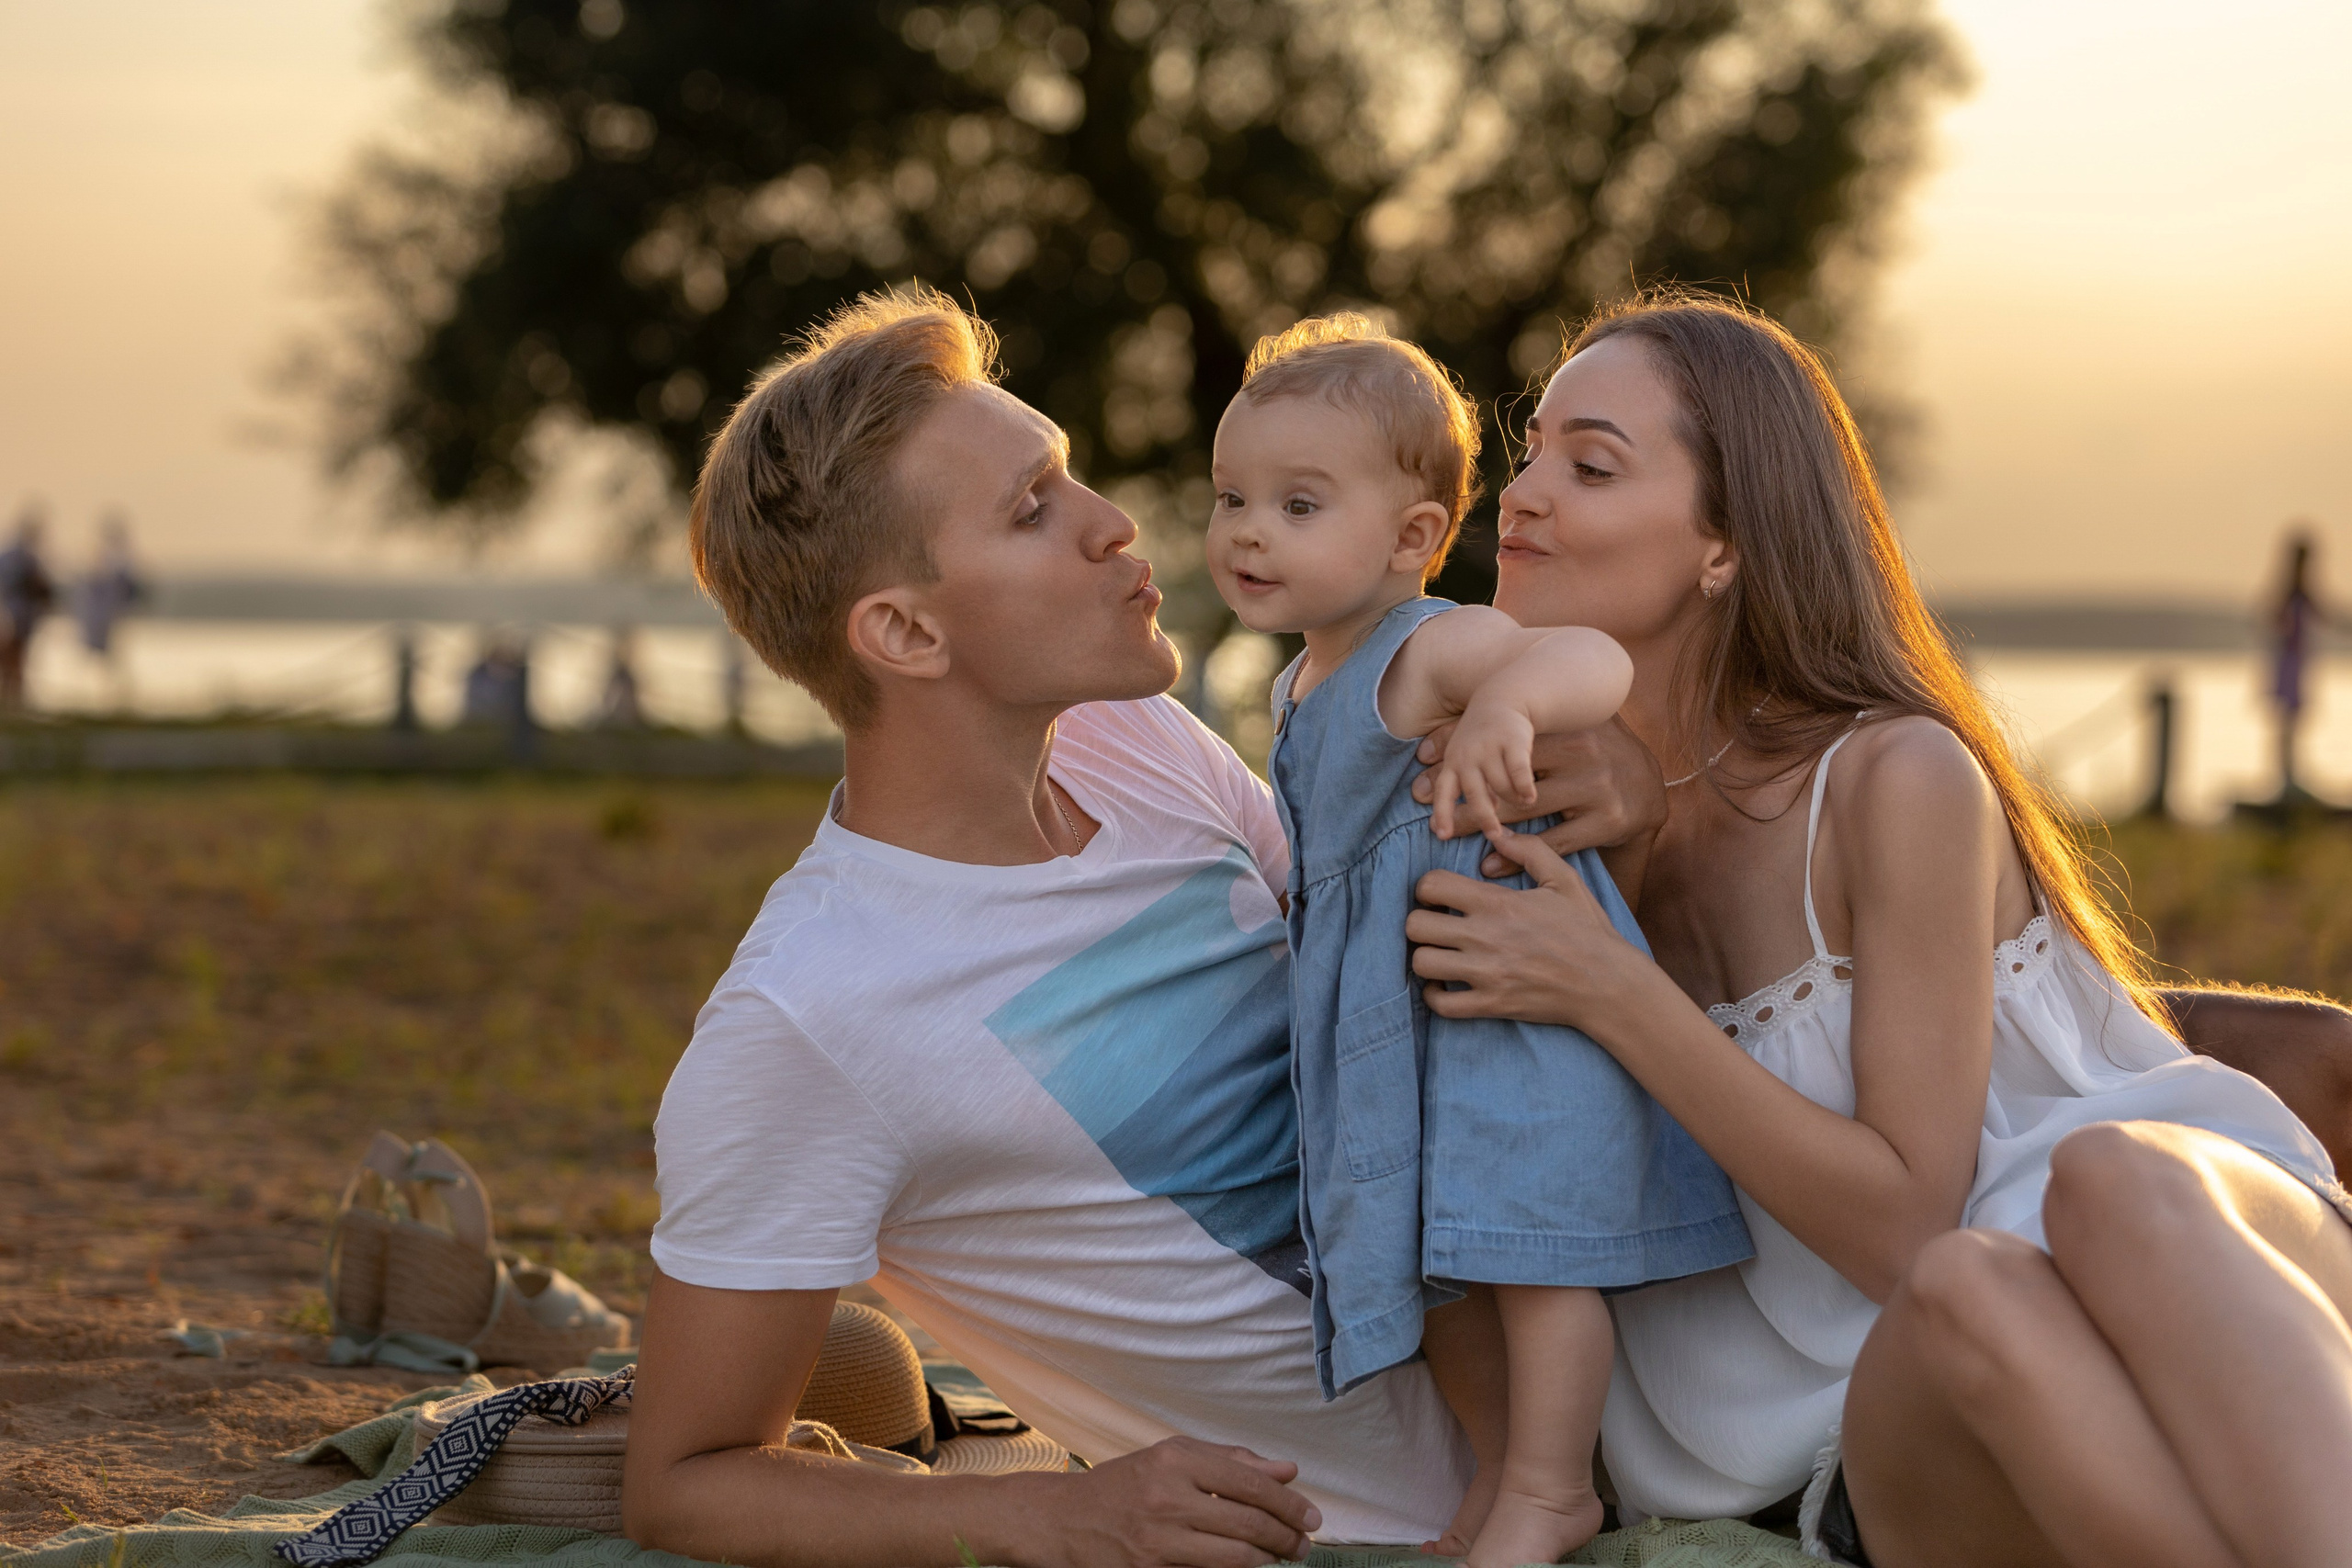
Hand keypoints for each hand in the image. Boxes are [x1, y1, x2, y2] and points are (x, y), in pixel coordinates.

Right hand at [1039, 1435, 1320, 1567]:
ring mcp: (1159, 1538)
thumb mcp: (1173, 1456)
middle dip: (1286, 1537)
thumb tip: (1287, 1470)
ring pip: (1236, 1557)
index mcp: (1176, 1459)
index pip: (1251, 1482)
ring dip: (1269, 1560)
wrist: (1064, 1520)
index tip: (1311, 1516)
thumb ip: (1230, 1460)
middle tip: (1303, 1544)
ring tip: (1283, 1556)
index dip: (1289, 1503)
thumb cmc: (1125, 1485)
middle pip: (1248, 1523)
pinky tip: (1250, 1566)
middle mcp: (1168, 1496)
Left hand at [1406, 829, 1652, 1033]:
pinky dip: (1435, 996)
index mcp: (1499, 903)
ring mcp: (1486, 974)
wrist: (1608, 984)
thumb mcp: (1564, 879)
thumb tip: (1497, 835)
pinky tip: (1445, 985)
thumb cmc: (1587, 930)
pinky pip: (1440, 1005)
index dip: (1428, 887)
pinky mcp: (1491, 1006)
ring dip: (1425, 957)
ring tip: (1440, 953)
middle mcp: (1485, 937)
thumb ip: (1529, 850)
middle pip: (1415, 925)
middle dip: (1419, 921)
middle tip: (1436, 925)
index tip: (1441, 896)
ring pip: (1421, 963)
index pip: (1430, 885)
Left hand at [1415, 715, 1664, 874]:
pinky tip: (1490, 863)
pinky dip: (1517, 855)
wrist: (1651, 789)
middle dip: (1464, 791)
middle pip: (1508, 775)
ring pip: (1524, 810)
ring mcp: (1597, 788)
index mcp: (1571, 727)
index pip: (1503, 740)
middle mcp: (1585, 753)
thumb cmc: (1594, 757)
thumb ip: (1521, 726)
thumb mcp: (1568, 729)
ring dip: (1481, 824)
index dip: (1460, 748)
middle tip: (1423, 803)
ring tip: (1449, 834)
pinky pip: (1552, 842)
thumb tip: (1453, 726)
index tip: (1421, 763)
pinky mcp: (1607, 822)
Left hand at [1428, 701, 1538, 840]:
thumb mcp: (1466, 753)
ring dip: (1511, 800)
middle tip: (1494, 835)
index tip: (1441, 835)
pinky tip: (1530, 797)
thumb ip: (1468, 783)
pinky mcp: (1513, 741)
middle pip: (1475, 795)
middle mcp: (1468, 755)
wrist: (1504, 696)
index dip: (1442, 813)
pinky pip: (1518, 772)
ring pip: (1500, 787)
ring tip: (1521, 804)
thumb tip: (1473, 816)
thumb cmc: (1483, 733)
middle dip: (1484, 818)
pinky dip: (1524, 788)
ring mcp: (1490, 748)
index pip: (1444, 791)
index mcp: (1454, 761)